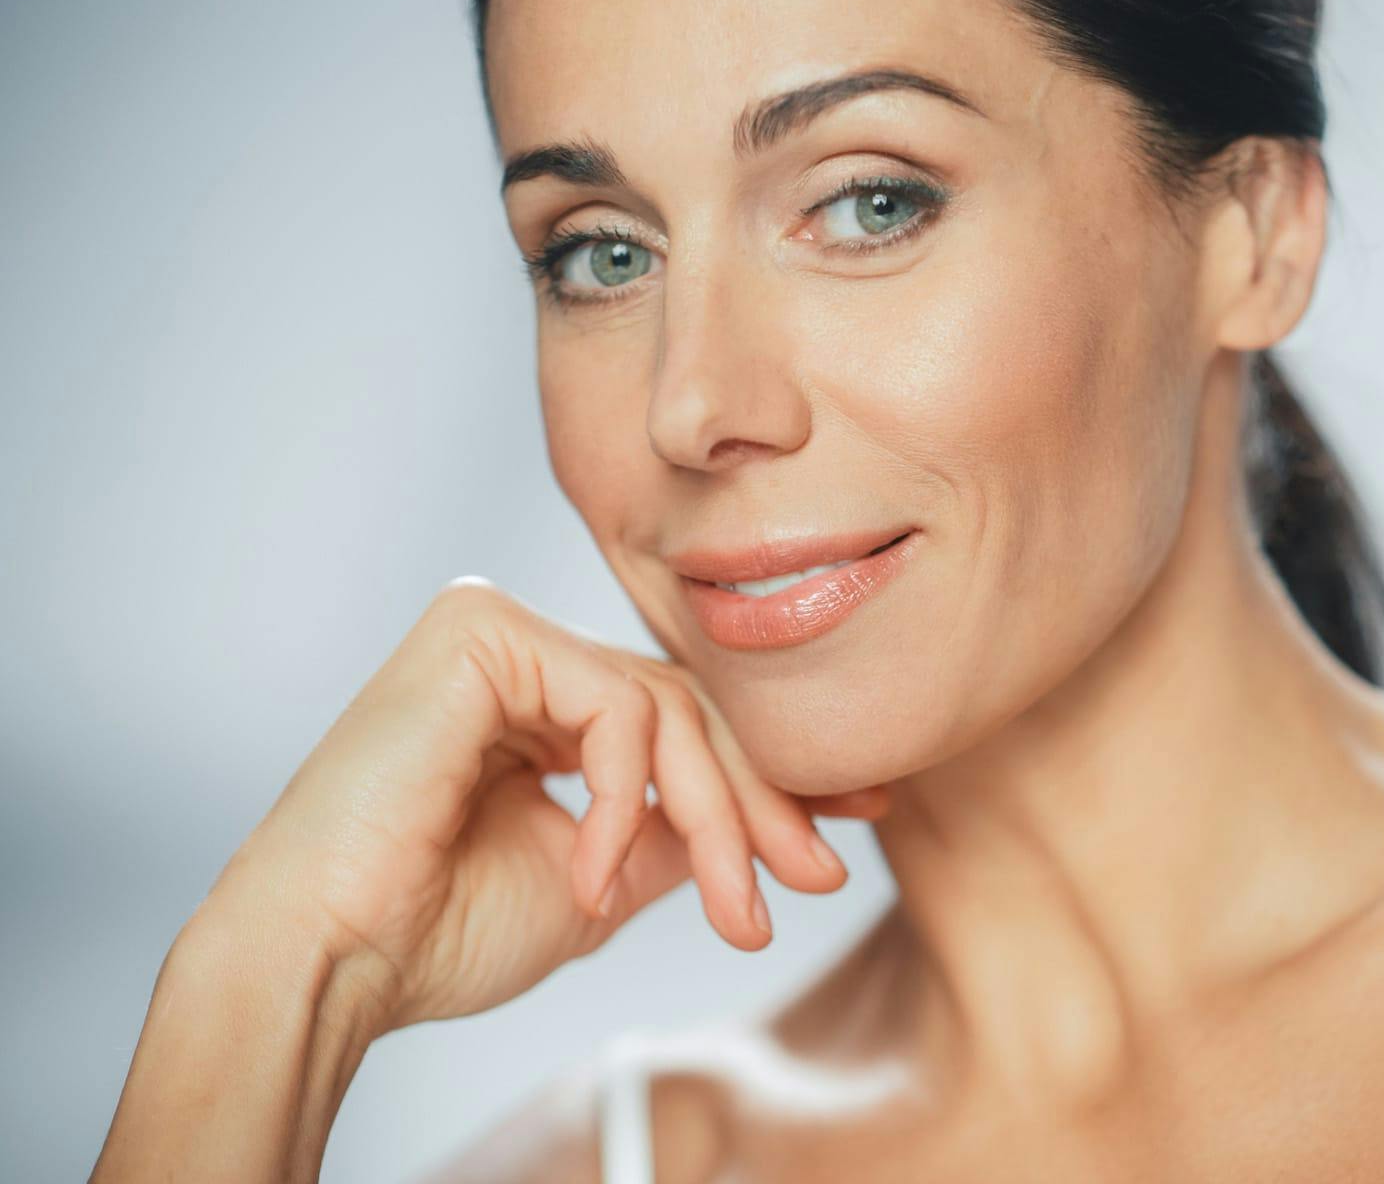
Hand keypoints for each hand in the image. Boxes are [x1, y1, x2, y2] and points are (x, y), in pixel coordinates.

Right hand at [202, 576, 889, 1036]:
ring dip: (716, 817)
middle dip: (763, 803)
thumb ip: (678, 832)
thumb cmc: (439, 931)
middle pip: (688, 711)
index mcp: (537, 706)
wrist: (335, 959)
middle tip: (816, 877)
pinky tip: (597, 877)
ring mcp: (499, 633)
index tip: (841, 835)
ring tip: (731, 909)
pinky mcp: (481, 631)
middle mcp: (520, 655)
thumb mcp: (603, 878)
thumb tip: (781, 823)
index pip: (681, 725)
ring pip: (667, 709)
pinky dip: (627, 798)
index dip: (767, 782)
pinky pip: (616, 705)